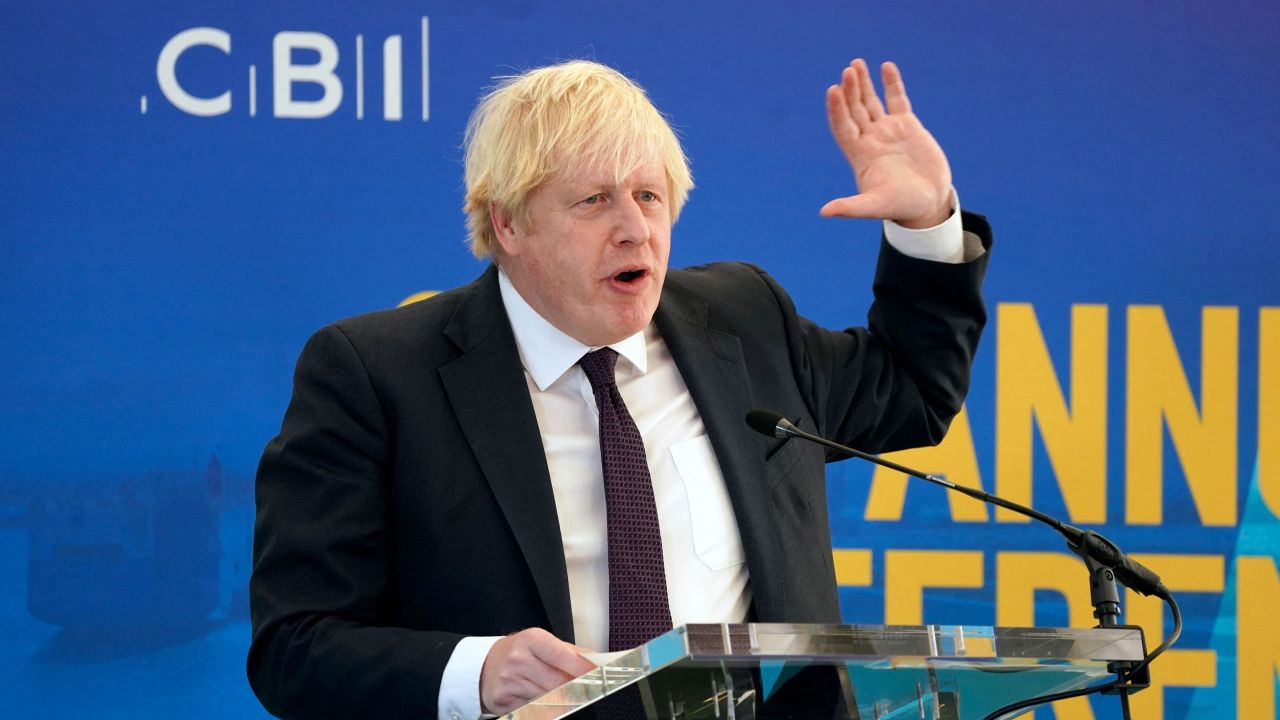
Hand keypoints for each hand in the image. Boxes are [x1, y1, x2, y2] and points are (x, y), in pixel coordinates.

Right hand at [479, 628, 596, 714]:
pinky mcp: (504, 701)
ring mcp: (510, 681)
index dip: (583, 668)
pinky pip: (533, 709)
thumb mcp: (540, 643)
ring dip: (562, 700)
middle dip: (576, 688)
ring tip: (570, 697)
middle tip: (590, 692)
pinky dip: (545, 708)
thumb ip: (569, 651)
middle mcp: (518, 659)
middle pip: (557, 682)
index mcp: (531, 639)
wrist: (483, 666)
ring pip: (547, 698)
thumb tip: (596, 660)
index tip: (598, 675)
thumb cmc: (519, 652)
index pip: (562, 655)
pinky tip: (548, 702)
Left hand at [821, 59, 952, 228]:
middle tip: (848, 70)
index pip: (842, 127)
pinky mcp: (907, 126)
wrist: (928, 203)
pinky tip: (886, 67)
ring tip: (856, 63)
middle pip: (855, 110)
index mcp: (859, 155)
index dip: (837, 109)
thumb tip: (824, 213)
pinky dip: (891, 84)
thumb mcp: (875, 206)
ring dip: (863, 84)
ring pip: (871, 102)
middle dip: (851, 91)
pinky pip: (897, 100)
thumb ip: (851, 208)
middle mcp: (870, 140)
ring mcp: (887, 131)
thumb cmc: (900, 207)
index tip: (833, 90)